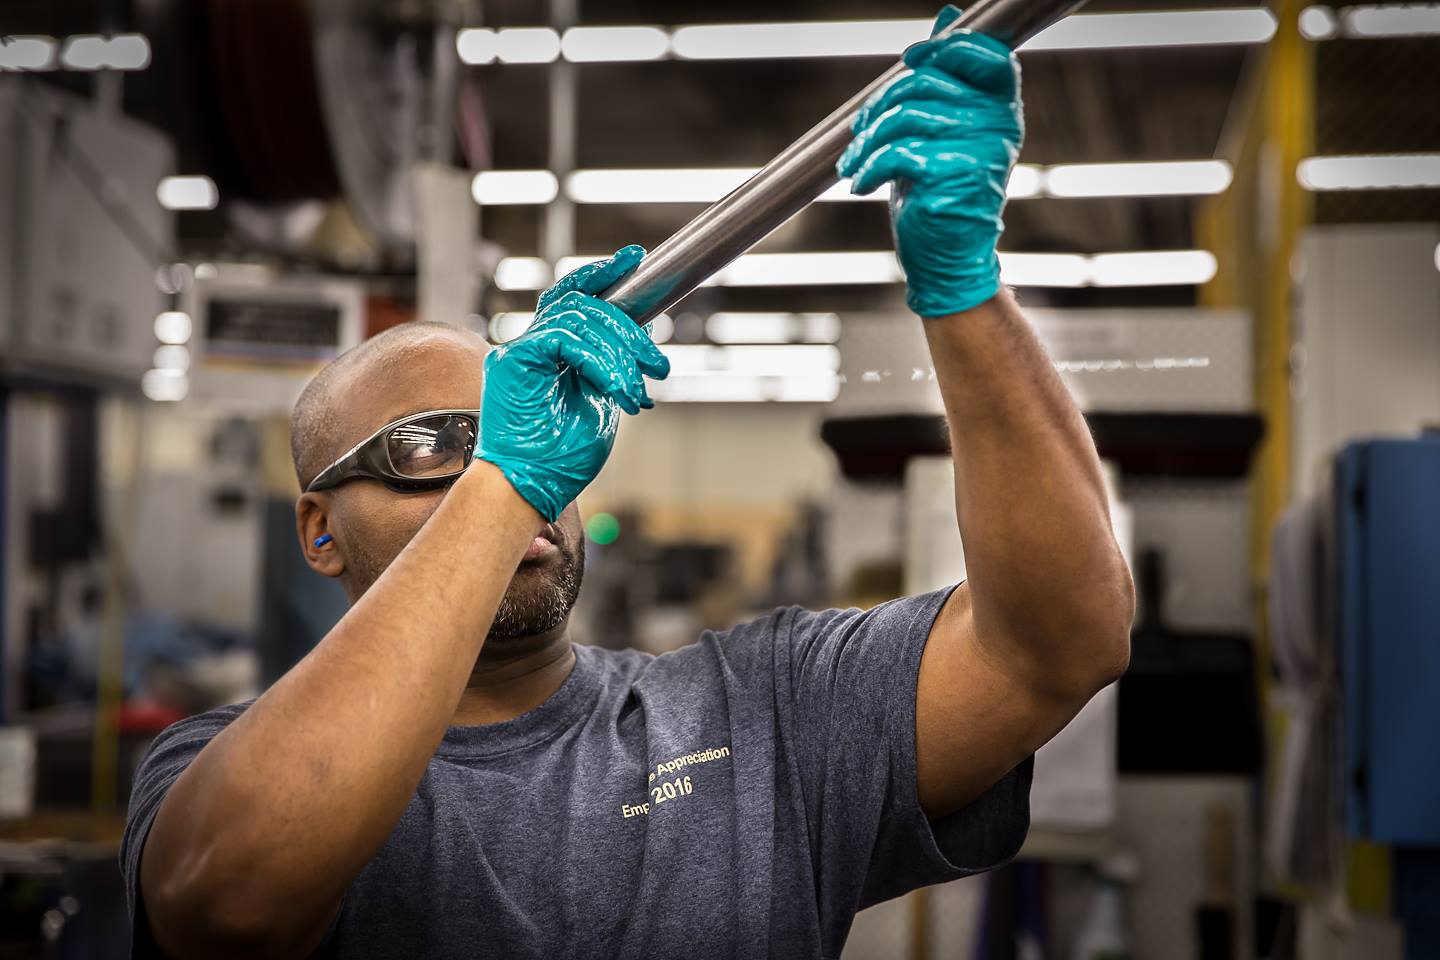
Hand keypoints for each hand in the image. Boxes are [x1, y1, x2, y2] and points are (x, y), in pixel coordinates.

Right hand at [476, 245, 669, 521]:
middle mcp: (530, 346)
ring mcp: (518, 351)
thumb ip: (610, 367)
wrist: (531, 489)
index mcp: (548, 354)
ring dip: (619, 354)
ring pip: (579, 318)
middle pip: (583, 304)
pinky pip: (565, 338)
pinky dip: (598, 361)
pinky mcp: (513, 360)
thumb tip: (637, 337)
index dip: (603, 274)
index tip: (636, 258)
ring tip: (636, 393)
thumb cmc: (561, 458)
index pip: (574, 298)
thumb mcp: (600, 402)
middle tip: (658, 365)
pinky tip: (616, 389)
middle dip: (629, 330)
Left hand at [836, 5, 1021, 317]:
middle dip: (880, 104)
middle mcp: (1000, 122)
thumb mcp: (942, 129)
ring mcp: (981, 148)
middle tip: (859, 131)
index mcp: (1001, 106)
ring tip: (855, 162)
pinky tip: (861, 183)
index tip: (908, 63)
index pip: (986, 51)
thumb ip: (947, 75)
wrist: (947, 258)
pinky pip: (897, 151)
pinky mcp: (955, 174)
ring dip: (867, 140)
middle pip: (926, 81)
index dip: (944, 47)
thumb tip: (947, 14)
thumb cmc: (941, 193)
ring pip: (905, 116)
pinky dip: (868, 167)